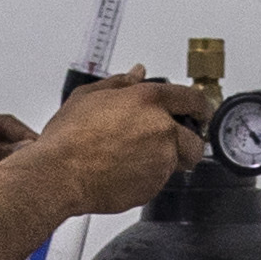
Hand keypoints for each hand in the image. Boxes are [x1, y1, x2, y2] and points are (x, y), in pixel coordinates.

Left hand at [0, 113, 31, 219]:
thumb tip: (24, 149)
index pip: (4, 124)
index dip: (25, 137)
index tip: (40, 152)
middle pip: (8, 145)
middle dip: (24, 158)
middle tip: (39, 171)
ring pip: (4, 167)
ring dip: (14, 177)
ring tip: (25, 188)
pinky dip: (5, 191)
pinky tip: (10, 202)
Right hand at [37, 73, 209, 216]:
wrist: (60, 174)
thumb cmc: (69, 138)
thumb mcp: (89, 96)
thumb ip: (121, 83)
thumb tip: (138, 74)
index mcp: (149, 101)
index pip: (193, 100)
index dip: (200, 108)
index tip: (200, 113)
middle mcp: (161, 129)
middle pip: (195, 140)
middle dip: (186, 143)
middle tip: (166, 144)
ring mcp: (161, 160)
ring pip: (178, 163)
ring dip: (165, 161)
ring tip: (135, 160)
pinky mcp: (154, 185)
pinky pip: (159, 181)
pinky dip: (148, 178)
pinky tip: (125, 172)